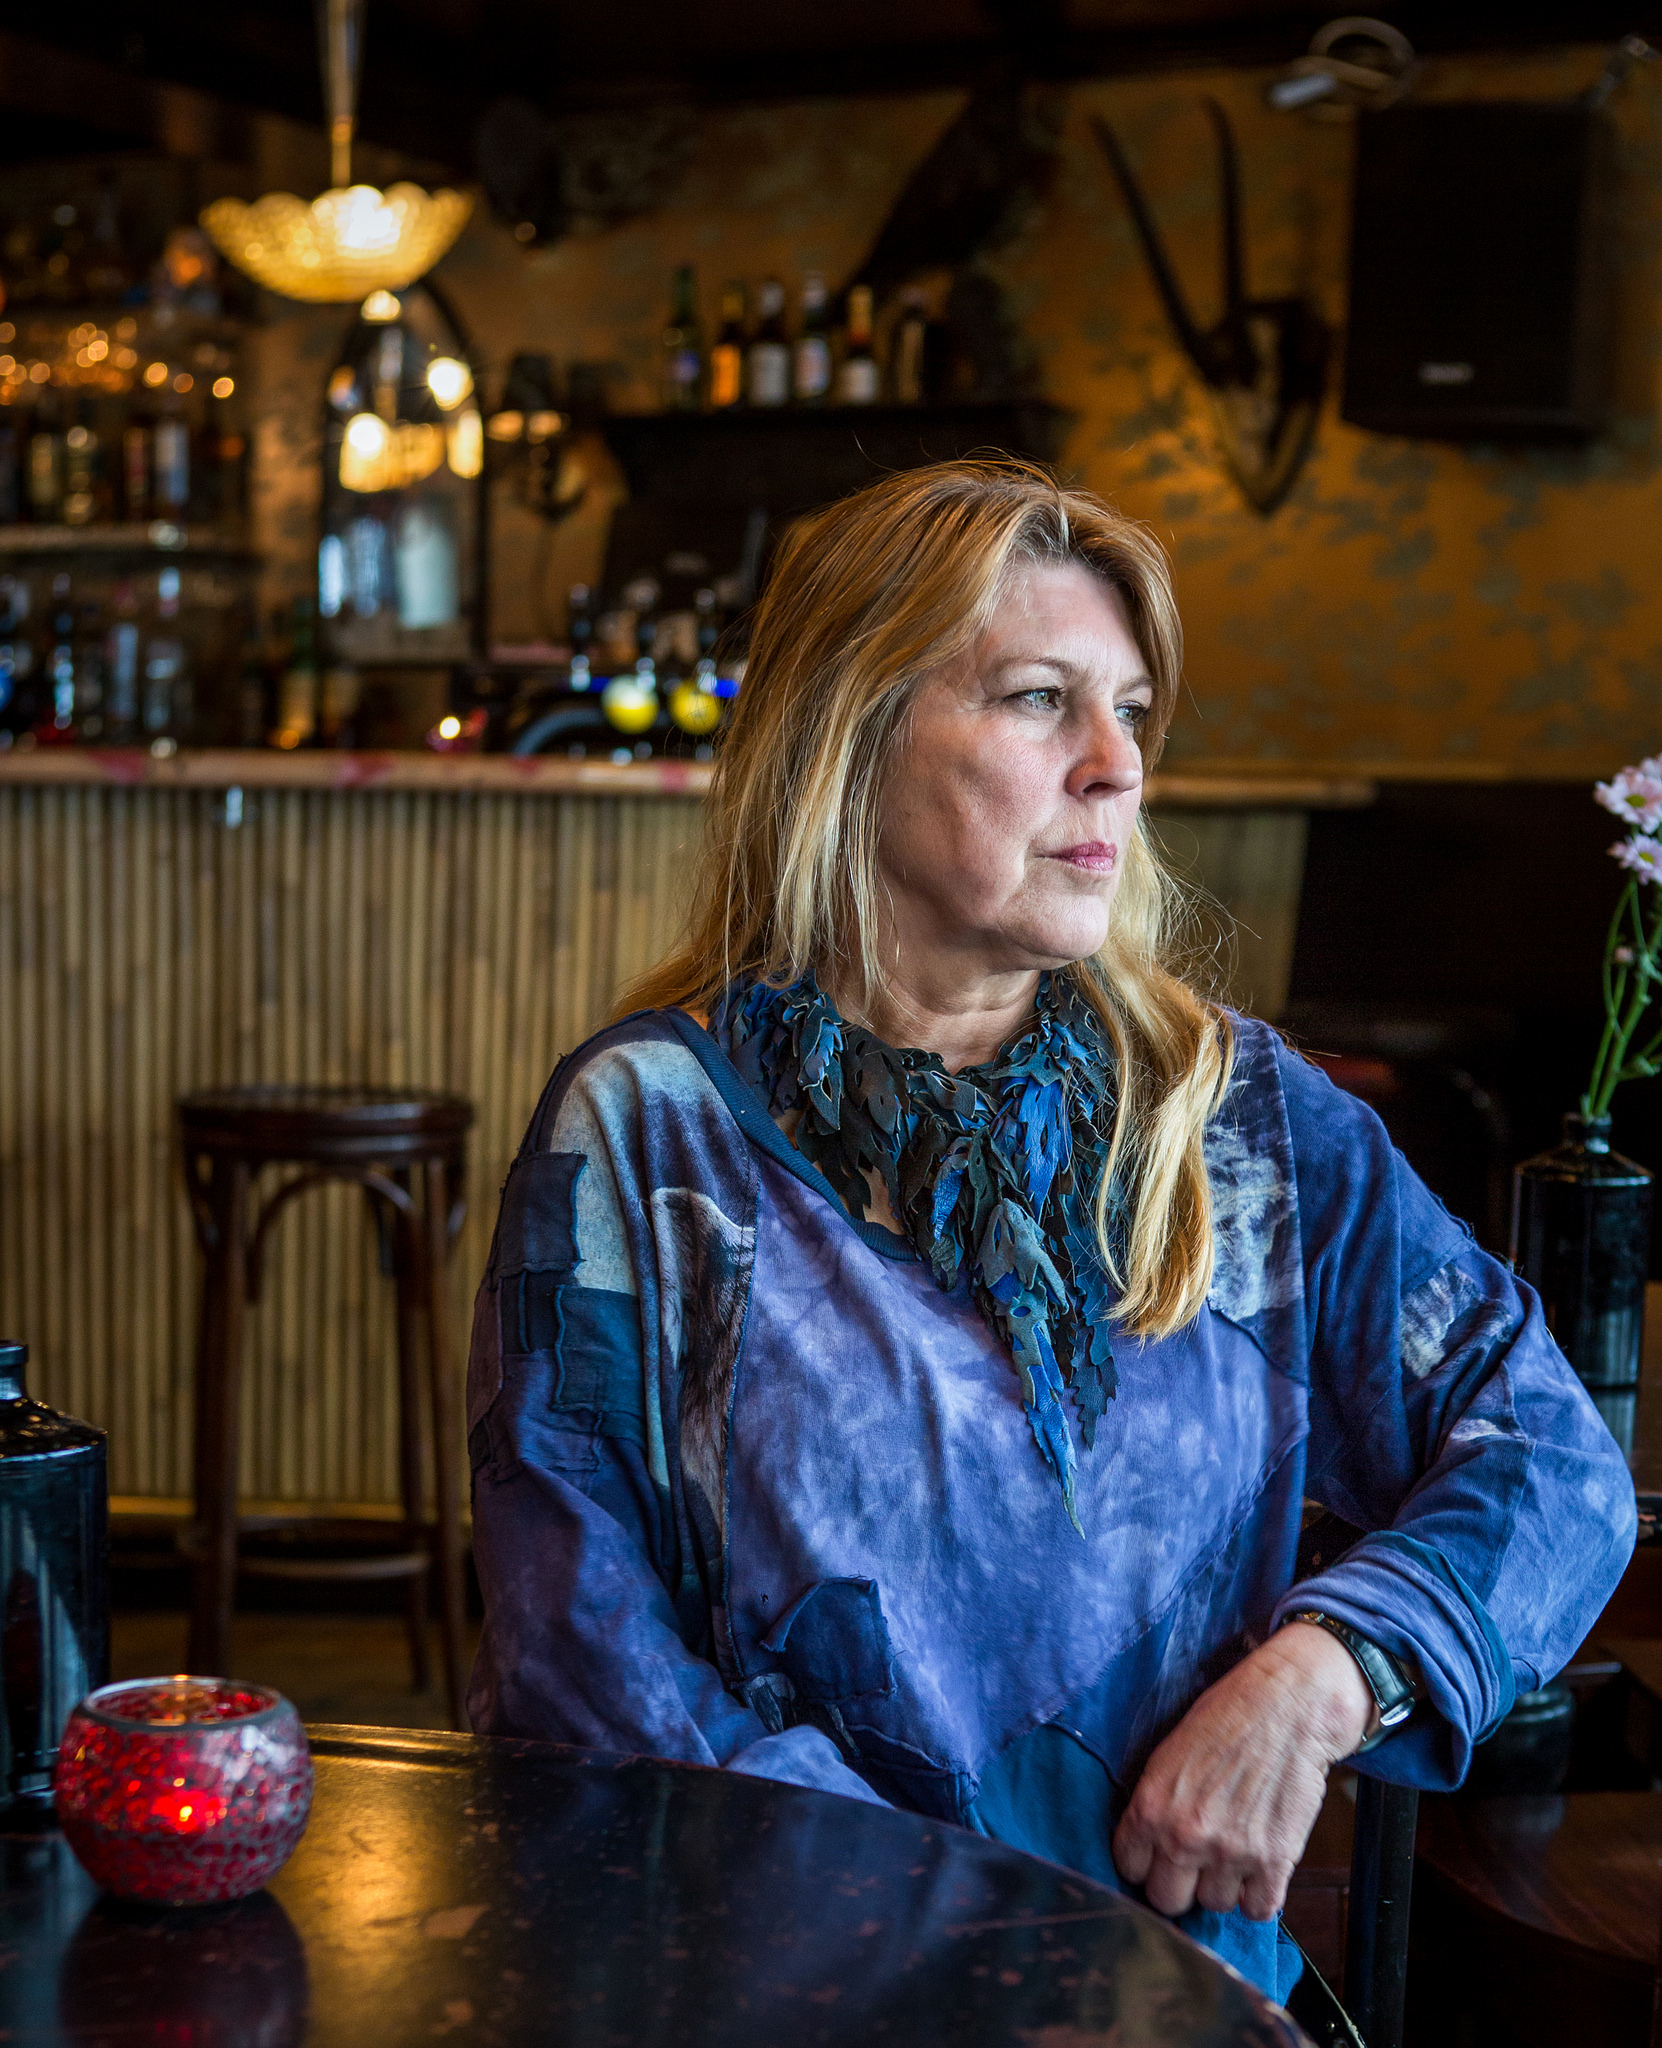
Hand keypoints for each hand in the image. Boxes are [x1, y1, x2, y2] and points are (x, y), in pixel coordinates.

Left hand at [1111, 1622, 1375, 1921]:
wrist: (1290, 1705)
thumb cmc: (1229, 1716)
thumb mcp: (1169, 1753)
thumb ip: (1154, 1805)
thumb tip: (1148, 1845)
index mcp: (1150, 1807)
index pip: (1129, 1869)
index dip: (1145, 1863)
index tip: (1159, 1855)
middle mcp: (1184, 1837)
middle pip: (1167, 1901)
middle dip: (1179, 1883)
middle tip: (1196, 1860)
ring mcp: (1229, 1854)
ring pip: (1214, 1905)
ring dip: (1223, 1884)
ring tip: (1234, 1849)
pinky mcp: (1274, 1862)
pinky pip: (1258, 1909)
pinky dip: (1260, 1894)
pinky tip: (1259, 1866)